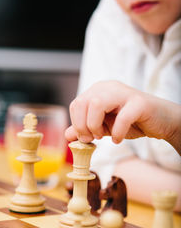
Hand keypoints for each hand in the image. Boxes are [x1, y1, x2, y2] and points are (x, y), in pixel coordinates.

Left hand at [65, 81, 180, 153]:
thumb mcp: (104, 127)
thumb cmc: (131, 122)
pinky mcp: (139, 102)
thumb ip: (86, 129)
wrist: (159, 121)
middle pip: (82, 102)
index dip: (77, 123)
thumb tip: (67, 135)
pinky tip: (118, 140)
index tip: (86, 137)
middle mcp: (109, 88)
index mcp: (98, 91)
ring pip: (97, 103)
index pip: (76, 104)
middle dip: (83, 126)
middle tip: (93, 138)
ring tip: (103, 136)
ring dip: (95, 125)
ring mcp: (124, 93)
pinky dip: (117, 132)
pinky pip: (122, 116)